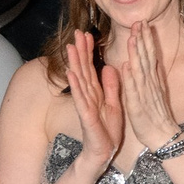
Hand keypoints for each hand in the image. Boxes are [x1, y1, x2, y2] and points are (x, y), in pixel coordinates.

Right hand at [63, 30, 124, 176]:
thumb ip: (111, 86)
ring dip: (74, 64)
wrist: (103, 152)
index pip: (91, 68)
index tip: (87, 34)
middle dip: (80, 51)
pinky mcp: (86, 116)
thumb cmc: (106, 130)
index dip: (89, 51)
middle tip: (77, 32)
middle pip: (82, 69)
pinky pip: (80, 99)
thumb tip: (110, 66)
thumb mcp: (113, 103)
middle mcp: (87, 96)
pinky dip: (76, 86)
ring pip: (79, 81)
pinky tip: (71, 74)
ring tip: (71, 47)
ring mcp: (85, 105)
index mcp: (96, 92)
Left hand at [117, 24, 179, 151]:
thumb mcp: (155, 91)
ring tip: (133, 37)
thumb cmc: (156, 115)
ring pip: (140, 70)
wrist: (163, 136)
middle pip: (146, 58)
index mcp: (152, 80)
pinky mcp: (138, 106)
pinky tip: (127, 65)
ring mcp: (145, 94)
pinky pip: (133, 90)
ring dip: (137, 53)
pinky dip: (131, 77)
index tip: (143, 23)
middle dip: (143, 39)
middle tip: (140, 21)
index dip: (146, 39)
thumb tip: (149, 60)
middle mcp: (150, 84)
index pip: (149, 55)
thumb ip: (152, 75)